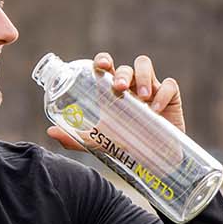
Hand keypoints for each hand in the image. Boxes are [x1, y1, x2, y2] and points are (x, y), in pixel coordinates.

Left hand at [47, 52, 185, 150]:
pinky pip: (169, 86)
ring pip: (146, 67)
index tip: (101, 66)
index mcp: (113, 91)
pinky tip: (156, 110)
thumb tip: (50, 132)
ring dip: (142, 77)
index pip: (107, 67)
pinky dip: (163, 95)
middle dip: (121, 73)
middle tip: (118, 88)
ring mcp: (152, 89)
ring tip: (140, 96)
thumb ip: (76, 139)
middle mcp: (131, 86)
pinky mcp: (172, 98)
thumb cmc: (127, 147)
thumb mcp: (100, 143)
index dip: (103, 61)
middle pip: (126, 67)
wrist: (155, 162)